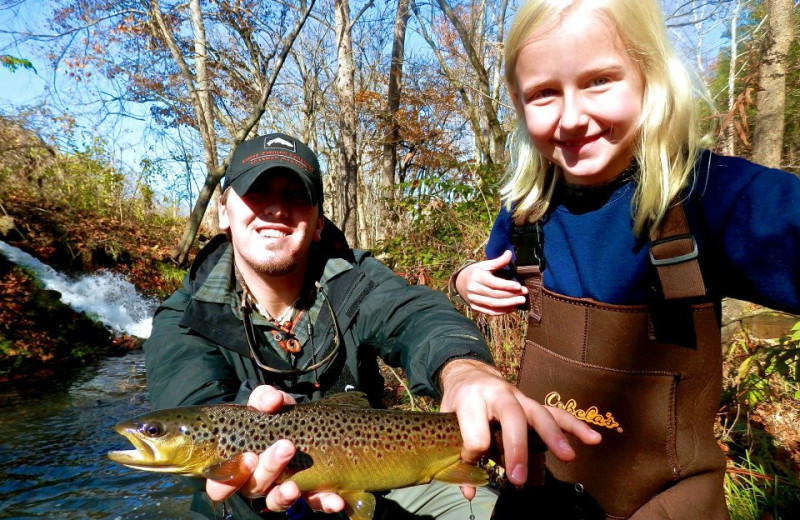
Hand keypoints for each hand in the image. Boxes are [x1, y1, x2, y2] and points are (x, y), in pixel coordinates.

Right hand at [205, 386, 344, 513]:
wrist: (305, 421)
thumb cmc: (277, 414)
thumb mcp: (269, 402)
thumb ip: (265, 398)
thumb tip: (272, 401)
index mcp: (239, 462)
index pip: (220, 483)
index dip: (228, 477)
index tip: (250, 456)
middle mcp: (257, 480)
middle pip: (253, 487)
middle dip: (268, 470)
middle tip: (286, 448)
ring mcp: (281, 490)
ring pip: (277, 501)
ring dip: (285, 495)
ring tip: (295, 486)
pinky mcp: (308, 495)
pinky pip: (314, 503)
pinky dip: (324, 502)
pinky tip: (335, 500)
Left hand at [439, 359, 601, 491]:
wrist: (469, 374)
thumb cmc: (458, 402)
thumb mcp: (447, 422)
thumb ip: (457, 455)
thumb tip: (469, 491)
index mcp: (471, 398)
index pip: (475, 430)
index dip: (473, 452)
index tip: (472, 461)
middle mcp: (498, 394)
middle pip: (511, 417)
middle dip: (517, 448)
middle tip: (518, 479)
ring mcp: (518, 397)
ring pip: (539, 414)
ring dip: (554, 436)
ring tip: (568, 456)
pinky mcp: (532, 403)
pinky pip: (556, 413)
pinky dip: (575, 425)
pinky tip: (593, 438)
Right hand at [454, 250, 527, 314]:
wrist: (460, 282)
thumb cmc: (476, 271)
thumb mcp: (485, 264)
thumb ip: (498, 261)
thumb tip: (510, 253)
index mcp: (476, 276)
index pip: (493, 283)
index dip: (507, 285)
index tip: (519, 286)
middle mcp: (473, 289)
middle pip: (495, 295)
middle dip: (511, 295)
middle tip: (524, 294)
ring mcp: (473, 299)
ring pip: (493, 304)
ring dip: (509, 304)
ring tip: (521, 301)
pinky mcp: (475, 307)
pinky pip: (490, 311)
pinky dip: (502, 311)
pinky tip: (512, 307)